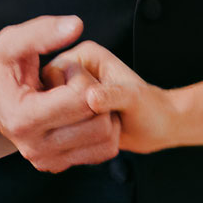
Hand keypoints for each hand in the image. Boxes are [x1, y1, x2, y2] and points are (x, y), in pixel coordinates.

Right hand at [0, 16, 120, 171]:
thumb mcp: (11, 41)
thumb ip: (42, 32)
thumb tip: (76, 25)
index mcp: (22, 118)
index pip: (81, 98)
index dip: (81, 76)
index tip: (65, 68)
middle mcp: (34, 146)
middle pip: (97, 122)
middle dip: (94, 94)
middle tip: (74, 82)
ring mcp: (46, 159)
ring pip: (105, 139)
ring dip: (102, 113)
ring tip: (80, 97)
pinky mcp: (57, 164)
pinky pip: (102, 150)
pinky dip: (102, 129)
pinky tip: (84, 112)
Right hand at [47, 40, 180, 154]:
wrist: (154, 127)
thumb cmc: (148, 106)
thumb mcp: (134, 98)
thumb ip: (113, 95)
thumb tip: (91, 98)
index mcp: (81, 57)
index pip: (54, 75)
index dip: (73, 94)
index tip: (97, 103)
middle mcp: (67, 75)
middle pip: (48, 100)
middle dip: (77, 117)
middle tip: (105, 117)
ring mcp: (61, 99)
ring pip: (49, 122)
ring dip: (78, 133)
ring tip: (103, 126)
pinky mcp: (61, 121)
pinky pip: (55, 138)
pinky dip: (76, 145)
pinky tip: (96, 140)